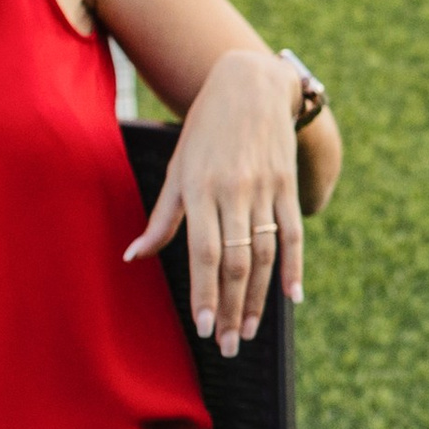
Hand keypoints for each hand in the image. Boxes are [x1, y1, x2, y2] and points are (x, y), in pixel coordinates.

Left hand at [125, 46, 303, 353]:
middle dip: (230, 308)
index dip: (204, 292)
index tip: (202, 327)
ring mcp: (265, 188)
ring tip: (249, 331)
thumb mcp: (178, 168)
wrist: (250, 83)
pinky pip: (294, 233)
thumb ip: (162, 217)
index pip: (204, 252)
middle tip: (226, 346)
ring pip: (265, 254)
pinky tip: (292, 298)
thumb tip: (134, 257)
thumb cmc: (204, 130)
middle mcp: (234, 192)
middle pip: (235, 262)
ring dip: (258, 298)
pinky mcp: (287, 184)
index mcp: (200, 189)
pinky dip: (295, 267)